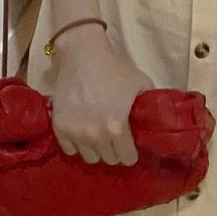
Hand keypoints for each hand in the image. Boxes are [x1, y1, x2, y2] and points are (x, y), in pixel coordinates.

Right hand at [49, 31, 153, 166]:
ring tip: (97, 134)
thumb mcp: (141, 83)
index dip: (131, 152)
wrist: (83, 56)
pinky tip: (81, 131)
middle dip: (114, 149)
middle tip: (114, 135)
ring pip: (90, 157)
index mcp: (117, 129)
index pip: (127, 159)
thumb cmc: (114, 69)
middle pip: (109, 159)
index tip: (130, 143)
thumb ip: (149, 105)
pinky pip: (70, 150)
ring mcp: (75, 134)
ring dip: (96, 149)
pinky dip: (76, 144)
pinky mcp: (60, 129)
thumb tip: (156, 121)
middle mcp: (95, 136)